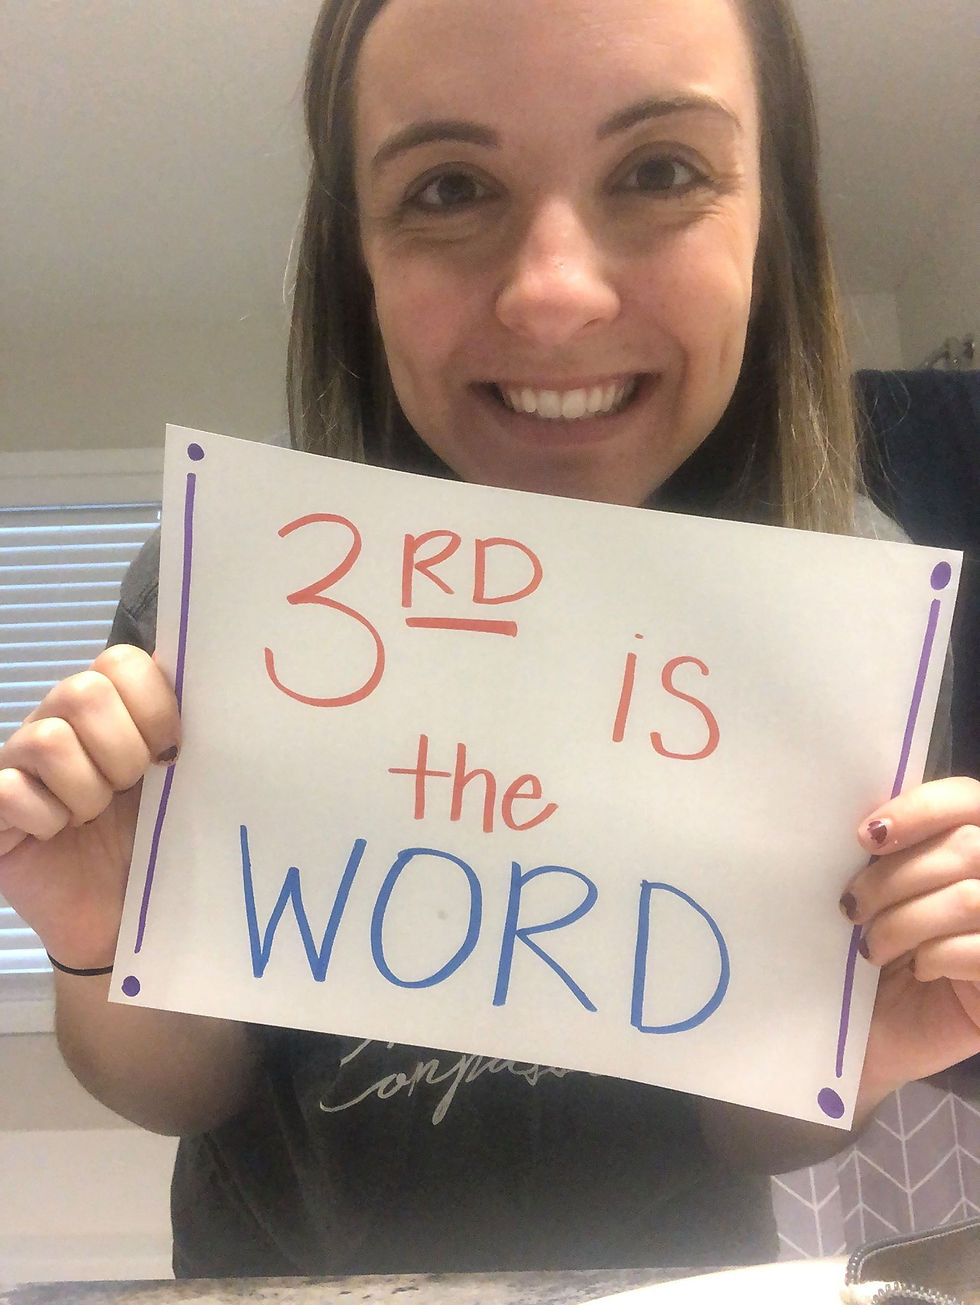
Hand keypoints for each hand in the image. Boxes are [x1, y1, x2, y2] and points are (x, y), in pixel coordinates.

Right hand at [0, 646, 179, 968]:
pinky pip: (10, 790)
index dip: (153, 704)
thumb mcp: (179, 785)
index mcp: (109, 709)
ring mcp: (18, 763)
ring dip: (85, 789)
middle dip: (121, 749)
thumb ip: (188, 735)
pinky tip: (58, 835)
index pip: (122, 661)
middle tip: (129, 789)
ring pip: (48, 740)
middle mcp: (58, 723)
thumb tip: (222, 694)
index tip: (172, 750)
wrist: (120, 917)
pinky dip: (46, 817)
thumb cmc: (151, 843)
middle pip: (83, 692)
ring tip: (91, 817)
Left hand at [841, 777, 979, 1106]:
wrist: (872, 1035)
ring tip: (870, 945)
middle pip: (968, 847)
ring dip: (905, 920)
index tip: (867, 837)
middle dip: (896, 875)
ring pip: (969, 899)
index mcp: (973, 844)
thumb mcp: (878, 895)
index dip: (921, 809)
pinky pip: (975, 950)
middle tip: (852, 906)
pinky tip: (917, 968)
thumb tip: (871, 824)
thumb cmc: (872, 954)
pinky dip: (935, 956)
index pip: (968, 799)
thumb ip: (889, 853)